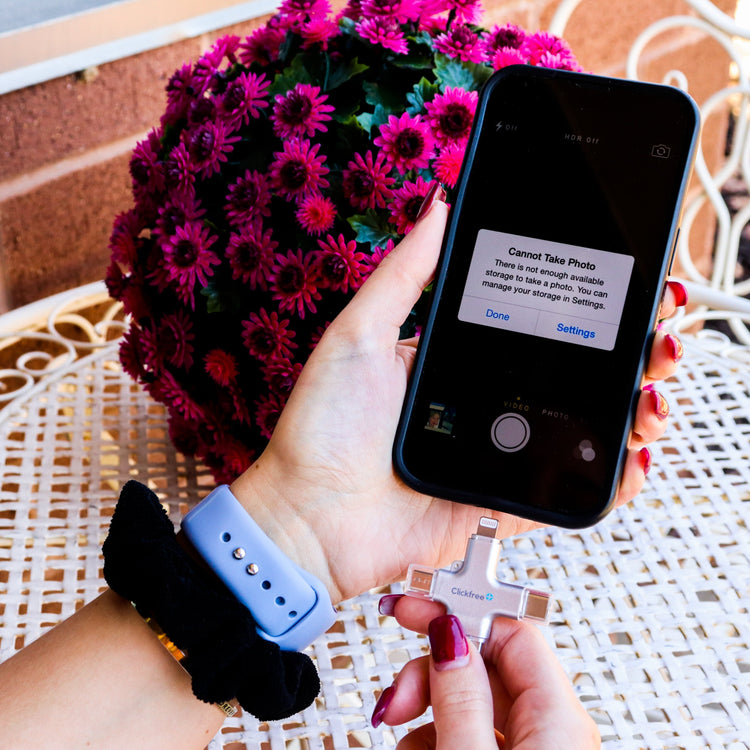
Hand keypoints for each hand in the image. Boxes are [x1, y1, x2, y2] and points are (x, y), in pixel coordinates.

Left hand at [230, 196, 686, 602]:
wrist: (311, 520)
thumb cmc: (321, 429)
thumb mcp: (358, 335)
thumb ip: (403, 276)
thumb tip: (438, 206)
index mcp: (455, 359)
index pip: (532, 325)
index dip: (580, 307)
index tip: (621, 286)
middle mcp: (482, 403)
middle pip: (568, 374)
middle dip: (623, 351)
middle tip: (655, 335)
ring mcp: (496, 453)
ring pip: (580, 427)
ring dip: (629, 406)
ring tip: (652, 388)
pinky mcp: (501, 501)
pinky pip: (566, 488)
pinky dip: (610, 475)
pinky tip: (635, 453)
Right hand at [371, 596, 600, 748]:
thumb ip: (459, 698)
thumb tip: (447, 635)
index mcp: (558, 719)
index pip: (510, 629)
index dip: (457, 612)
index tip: (414, 608)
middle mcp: (552, 731)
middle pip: (484, 665)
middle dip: (431, 674)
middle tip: (395, 693)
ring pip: (471, 703)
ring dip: (426, 713)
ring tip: (401, 734)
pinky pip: (470, 735)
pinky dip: (434, 738)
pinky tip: (414, 748)